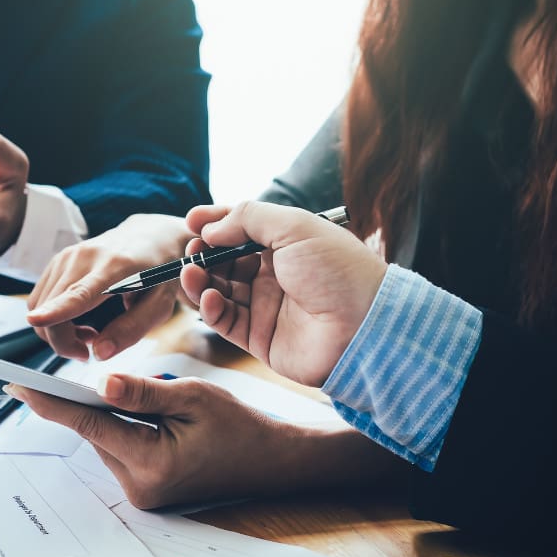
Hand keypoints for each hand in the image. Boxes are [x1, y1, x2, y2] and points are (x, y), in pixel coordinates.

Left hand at [5, 373, 308, 508]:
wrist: (270, 462)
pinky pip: (120, 449)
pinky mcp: (146, 490)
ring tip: (154, 401)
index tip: (17, 385)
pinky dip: (124, 427)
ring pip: (107, 438)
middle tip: (98, 375)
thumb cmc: (240, 425)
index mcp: (151, 461)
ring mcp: (142, 493)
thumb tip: (101, 383)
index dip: (50, 402)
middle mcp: (140, 485)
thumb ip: (143, 392)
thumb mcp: (193, 396)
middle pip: (95, 430)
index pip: (89, 423)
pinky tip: (149, 416)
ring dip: (114, 414)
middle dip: (93, 400)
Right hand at [26, 214, 192, 360]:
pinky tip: (78, 319)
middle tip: (89, 351)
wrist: (150, 236)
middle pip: (52, 309)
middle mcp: (85, 257)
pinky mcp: (57, 260)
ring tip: (90, 333)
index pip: (80, 293)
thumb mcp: (160, 305)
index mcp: (115, 268)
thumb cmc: (158, 273)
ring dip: (58, 331)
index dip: (56, 310)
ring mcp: (67, 256)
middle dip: (63, 343)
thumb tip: (98, 354)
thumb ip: (131, 330)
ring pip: (41, 308)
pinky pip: (41, 300)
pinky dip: (53, 318)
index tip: (36, 320)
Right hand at [181, 202, 386, 386]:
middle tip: (191, 250)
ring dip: (200, 280)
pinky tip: (208, 298)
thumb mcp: (294, 226)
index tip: (191, 221)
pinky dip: (210, 308)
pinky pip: (225, 321)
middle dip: (204, 254)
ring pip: (219, 290)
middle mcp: (274, 274)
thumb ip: (248, 218)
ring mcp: (265, 306)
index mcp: (286, 244)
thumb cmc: (338, 270)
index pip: (241, 229)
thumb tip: (210, 228)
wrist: (365, 326)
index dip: (215, 224)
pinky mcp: (259, 337)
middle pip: (225, 261)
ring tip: (191, 273)